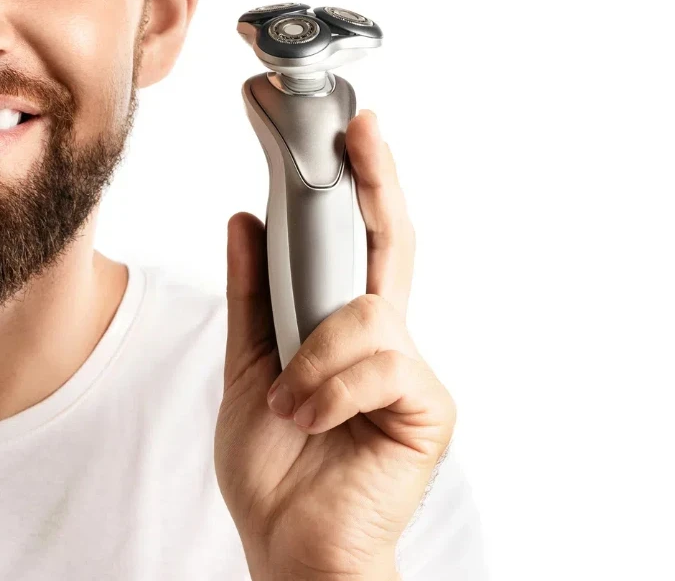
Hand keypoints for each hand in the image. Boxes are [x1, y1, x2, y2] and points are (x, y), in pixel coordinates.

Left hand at [215, 110, 455, 580]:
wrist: (296, 546)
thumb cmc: (279, 471)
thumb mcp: (249, 370)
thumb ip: (254, 298)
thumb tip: (247, 222)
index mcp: (347, 332)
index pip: (361, 246)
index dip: (362, 188)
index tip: (352, 135)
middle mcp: (386, 342)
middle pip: (392, 247)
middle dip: (378, 184)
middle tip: (363, 134)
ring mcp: (411, 372)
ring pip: (368, 314)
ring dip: (313, 354)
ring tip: (288, 402)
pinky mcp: (428, 407)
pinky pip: (380, 366)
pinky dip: (330, 389)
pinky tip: (310, 418)